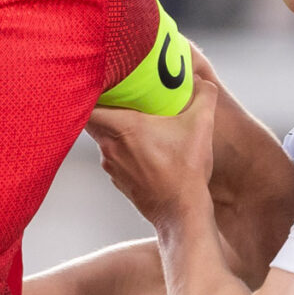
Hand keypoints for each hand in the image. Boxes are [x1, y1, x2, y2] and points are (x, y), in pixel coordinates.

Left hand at [88, 48, 218, 229]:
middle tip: (118, 96)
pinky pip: (113, 158)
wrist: (181, 212)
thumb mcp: (202, 126)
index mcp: (124, 128)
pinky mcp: (118, 181)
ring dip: (113, 130)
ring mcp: (112, 167)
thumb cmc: (187, 170)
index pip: (89, 104)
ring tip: (134, 121)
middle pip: (93, 121)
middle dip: (103, 107)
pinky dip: (121, 151)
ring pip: (103, 140)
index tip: (100, 82)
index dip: (89, 91)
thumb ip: (204, 96)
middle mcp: (110, 147)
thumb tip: (203, 81)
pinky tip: (142, 149)